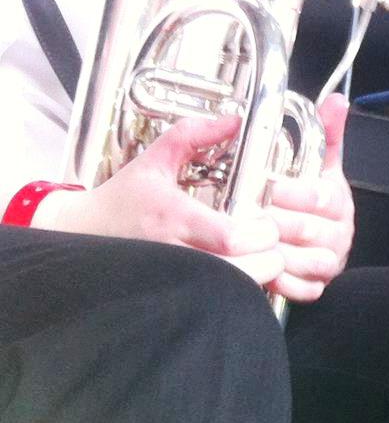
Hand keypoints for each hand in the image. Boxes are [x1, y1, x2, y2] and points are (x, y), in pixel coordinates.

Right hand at [34, 112, 283, 285]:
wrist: (83, 234)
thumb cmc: (123, 199)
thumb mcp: (153, 161)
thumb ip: (192, 136)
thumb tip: (233, 120)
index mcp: (173, 218)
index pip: (230, 237)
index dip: (260, 234)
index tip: (268, 224)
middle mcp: (175, 255)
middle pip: (242, 271)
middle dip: (270, 260)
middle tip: (272, 245)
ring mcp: (176, 281)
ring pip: (235, 292)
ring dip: (260, 279)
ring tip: (262, 260)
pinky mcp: (178, 298)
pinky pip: (222, 303)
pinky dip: (242, 294)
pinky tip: (245, 276)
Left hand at [263, 95, 354, 303]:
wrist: (312, 233)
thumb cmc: (306, 196)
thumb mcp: (316, 161)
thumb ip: (325, 132)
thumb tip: (337, 100)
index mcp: (337, 199)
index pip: (320, 197)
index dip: (295, 194)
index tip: (270, 188)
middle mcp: (339, 231)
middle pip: (310, 230)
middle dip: (277, 225)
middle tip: (249, 218)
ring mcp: (331, 259)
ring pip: (310, 262)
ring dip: (280, 255)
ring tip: (252, 246)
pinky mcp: (319, 284)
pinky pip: (307, 289)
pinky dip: (287, 284)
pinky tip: (266, 274)